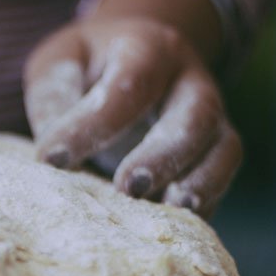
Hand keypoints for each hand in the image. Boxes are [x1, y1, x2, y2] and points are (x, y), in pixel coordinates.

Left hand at [23, 0, 242, 217]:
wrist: (130, 57)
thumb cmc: (87, 65)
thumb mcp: (61, 62)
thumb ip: (54, 96)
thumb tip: (52, 151)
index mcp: (147, 49)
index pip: (129, 86)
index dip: (91, 125)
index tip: (51, 159)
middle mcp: (189, 79)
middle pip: (195, 115)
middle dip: (163, 155)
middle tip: (129, 188)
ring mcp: (211, 115)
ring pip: (224, 147)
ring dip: (201, 183)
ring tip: (174, 212)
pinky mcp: (215, 149)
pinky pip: (222, 177)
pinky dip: (206, 202)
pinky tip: (175, 226)